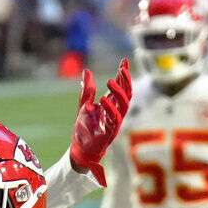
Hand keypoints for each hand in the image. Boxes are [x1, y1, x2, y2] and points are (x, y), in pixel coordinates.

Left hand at [69, 58, 131, 186]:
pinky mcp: (110, 131)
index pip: (121, 87)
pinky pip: (115, 119)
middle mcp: (117, 111)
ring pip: (124, 105)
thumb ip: (87, 90)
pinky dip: (110, 108)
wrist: (80, 147)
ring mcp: (115, 121)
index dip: (123, 74)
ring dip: (119, 92)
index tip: (124, 61)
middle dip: (126, 80)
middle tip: (121, 69)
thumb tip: (86, 71)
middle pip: (127, 94)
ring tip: (110, 81)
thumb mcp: (84, 104)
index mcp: (112, 104)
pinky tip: (103, 99)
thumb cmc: (85, 126)